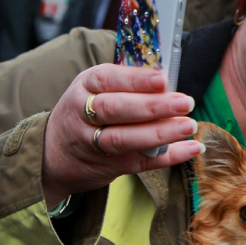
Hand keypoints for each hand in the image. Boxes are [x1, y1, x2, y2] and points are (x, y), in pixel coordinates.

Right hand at [41, 64, 203, 207]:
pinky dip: (169, 156)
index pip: (108, 80)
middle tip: (185, 102)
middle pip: (117, 110)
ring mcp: (94, 144)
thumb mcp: (96, 88)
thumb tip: (170, 81)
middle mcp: (85, 114)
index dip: (136, 80)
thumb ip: (128, 83)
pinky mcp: (110, 166)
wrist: (54, 154)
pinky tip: (192, 148)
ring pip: (125, 139)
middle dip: (153, 106)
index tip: (162, 80)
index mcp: (85, 87)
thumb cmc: (88, 111)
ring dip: (161, 133)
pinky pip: (141, 162)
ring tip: (189, 126)